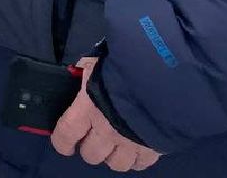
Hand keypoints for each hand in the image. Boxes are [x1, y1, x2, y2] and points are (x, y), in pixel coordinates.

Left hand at [50, 57, 160, 171]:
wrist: (165, 73)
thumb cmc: (126, 63)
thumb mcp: (97, 61)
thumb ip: (85, 71)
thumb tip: (77, 73)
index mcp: (88, 108)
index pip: (65, 135)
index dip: (62, 142)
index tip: (65, 143)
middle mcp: (106, 130)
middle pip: (90, 155)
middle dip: (89, 147)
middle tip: (94, 136)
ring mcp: (130, 142)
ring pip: (115, 164)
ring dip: (113, 155)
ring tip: (115, 143)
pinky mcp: (152, 148)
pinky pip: (140, 164)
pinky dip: (135, 158)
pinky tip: (135, 146)